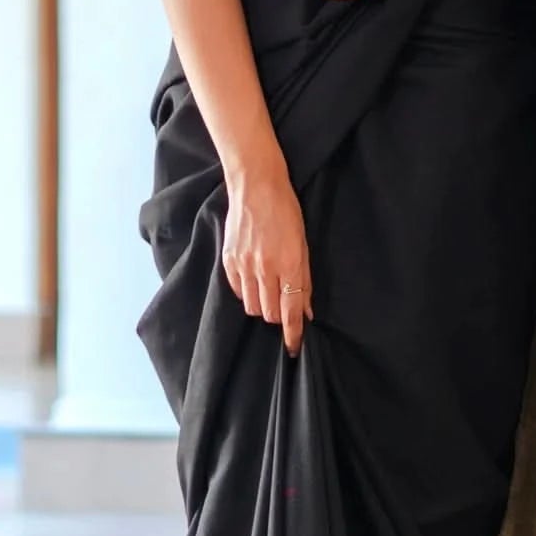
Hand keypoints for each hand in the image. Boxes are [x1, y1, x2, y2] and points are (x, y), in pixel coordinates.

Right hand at [221, 168, 313, 355]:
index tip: (293, 348)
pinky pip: (236, 290)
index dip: (293, 334)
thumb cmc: (286, 213)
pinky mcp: (229, 260)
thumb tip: (306, 311)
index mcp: (289, 265)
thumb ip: (304, 280)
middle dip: (278, 317)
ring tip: (268, 291)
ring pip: (251, 306)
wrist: (256, 186)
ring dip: (262, 306)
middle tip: (284, 308)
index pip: (290, 311)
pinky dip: (246, 292)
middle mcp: (265, 268)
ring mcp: (244, 265)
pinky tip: (254, 280)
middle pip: (269, 313)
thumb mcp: (303, 245)